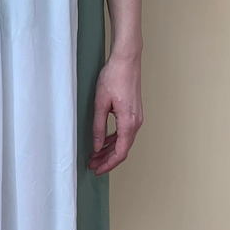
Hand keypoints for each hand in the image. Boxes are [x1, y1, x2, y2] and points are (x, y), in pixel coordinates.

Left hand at [89, 51, 142, 175]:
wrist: (127, 60)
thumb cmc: (114, 77)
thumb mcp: (100, 104)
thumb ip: (99, 127)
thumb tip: (97, 146)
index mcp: (129, 122)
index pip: (120, 152)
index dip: (108, 164)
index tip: (97, 169)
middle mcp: (136, 122)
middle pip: (123, 149)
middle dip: (107, 159)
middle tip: (93, 164)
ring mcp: (137, 117)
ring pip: (124, 141)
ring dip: (110, 150)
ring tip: (95, 155)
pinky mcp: (134, 112)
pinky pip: (125, 132)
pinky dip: (115, 140)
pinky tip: (104, 141)